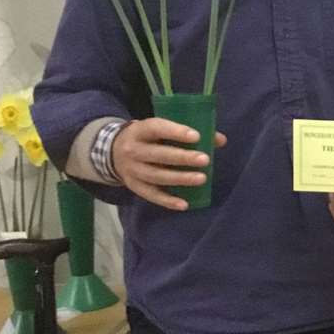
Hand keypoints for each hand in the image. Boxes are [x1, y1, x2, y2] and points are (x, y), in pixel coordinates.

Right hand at [113, 117, 228, 210]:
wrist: (112, 152)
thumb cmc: (148, 139)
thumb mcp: (160, 130)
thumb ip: (188, 133)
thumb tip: (220, 140)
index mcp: (140, 130)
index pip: (157, 128)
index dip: (176, 132)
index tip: (196, 136)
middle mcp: (132, 150)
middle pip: (158, 155)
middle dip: (182, 158)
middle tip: (205, 160)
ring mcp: (132, 170)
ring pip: (156, 176)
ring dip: (180, 178)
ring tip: (201, 179)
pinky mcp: (134, 186)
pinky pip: (152, 195)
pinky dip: (168, 201)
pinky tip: (184, 204)